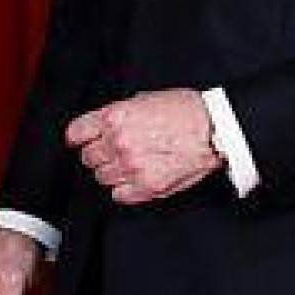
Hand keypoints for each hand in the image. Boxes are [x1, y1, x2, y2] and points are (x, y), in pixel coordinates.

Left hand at [65, 89, 220, 204]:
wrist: (217, 128)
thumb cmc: (188, 111)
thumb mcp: (145, 99)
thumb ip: (119, 115)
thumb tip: (101, 128)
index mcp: (115, 117)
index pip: (76, 134)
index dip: (82, 137)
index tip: (86, 141)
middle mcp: (119, 142)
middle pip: (88, 158)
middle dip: (101, 154)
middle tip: (119, 151)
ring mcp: (132, 166)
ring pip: (102, 177)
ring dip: (114, 172)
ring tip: (133, 164)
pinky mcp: (147, 186)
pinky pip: (119, 195)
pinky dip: (126, 189)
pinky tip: (139, 177)